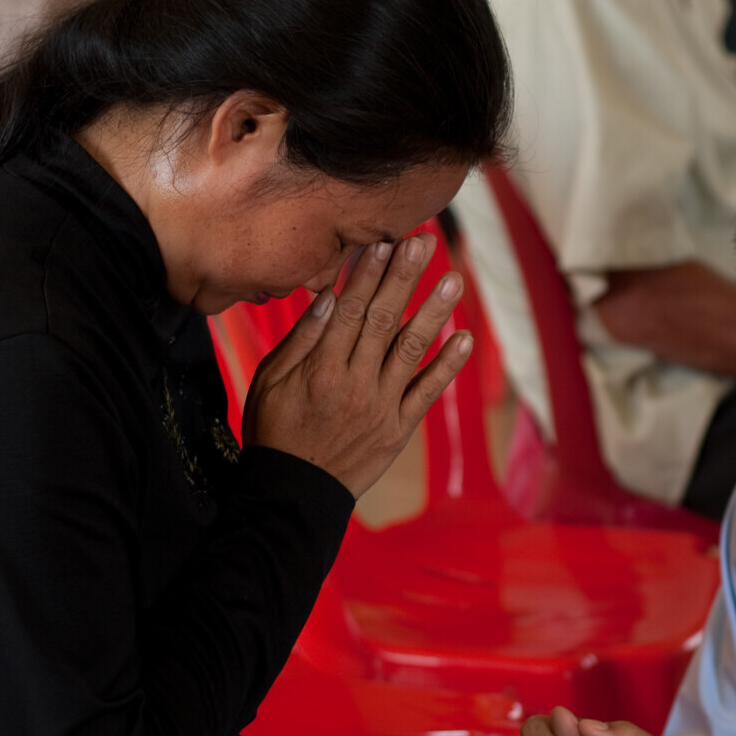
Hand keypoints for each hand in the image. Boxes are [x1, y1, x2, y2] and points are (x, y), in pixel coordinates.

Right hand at [241, 233, 471, 497]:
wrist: (293, 494)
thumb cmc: (274, 431)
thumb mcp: (269, 382)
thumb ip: (301, 340)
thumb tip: (329, 297)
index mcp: (320, 369)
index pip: (351, 310)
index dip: (369, 273)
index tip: (384, 241)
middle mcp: (355, 384)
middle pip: (384, 320)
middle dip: (405, 277)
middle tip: (424, 242)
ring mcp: (381, 407)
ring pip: (412, 350)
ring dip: (435, 313)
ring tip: (454, 279)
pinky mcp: (399, 429)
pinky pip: (428, 392)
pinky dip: (448, 366)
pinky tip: (466, 338)